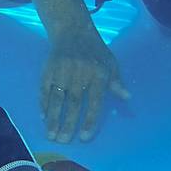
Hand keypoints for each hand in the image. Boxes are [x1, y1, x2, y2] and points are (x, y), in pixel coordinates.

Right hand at [41, 26, 128, 142]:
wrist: (73, 30)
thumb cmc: (95, 50)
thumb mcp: (110, 63)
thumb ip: (116, 81)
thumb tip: (127, 97)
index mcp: (98, 74)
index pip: (94, 102)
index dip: (89, 120)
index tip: (84, 137)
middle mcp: (79, 73)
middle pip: (73, 102)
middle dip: (67, 123)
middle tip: (63, 141)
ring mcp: (62, 71)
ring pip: (57, 98)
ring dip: (53, 118)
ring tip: (51, 134)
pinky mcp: (48, 68)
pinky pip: (44, 89)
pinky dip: (43, 103)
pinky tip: (43, 116)